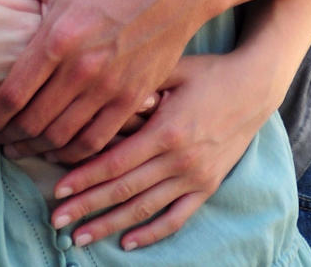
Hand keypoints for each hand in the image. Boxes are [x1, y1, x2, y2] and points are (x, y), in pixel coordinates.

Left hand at [0, 0, 194, 155]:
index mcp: (55, 37)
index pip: (12, 94)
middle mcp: (80, 68)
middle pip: (34, 122)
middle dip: (9, 138)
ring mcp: (109, 87)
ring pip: (63, 137)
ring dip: (37, 150)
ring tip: (23, 150)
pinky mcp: (133, 99)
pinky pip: (97, 140)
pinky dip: (74, 154)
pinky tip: (61, 151)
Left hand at [45, 48, 273, 251]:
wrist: (254, 88)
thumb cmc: (208, 71)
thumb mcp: (174, 68)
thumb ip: (141, 86)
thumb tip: (103, 95)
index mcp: (167, 130)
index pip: (117, 162)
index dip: (85, 177)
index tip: (58, 190)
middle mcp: (180, 160)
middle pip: (124, 190)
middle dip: (87, 206)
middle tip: (55, 220)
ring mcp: (195, 177)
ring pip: (145, 209)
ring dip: (110, 225)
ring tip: (80, 237)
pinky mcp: (207, 186)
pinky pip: (176, 218)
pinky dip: (151, 233)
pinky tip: (127, 243)